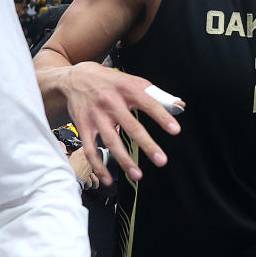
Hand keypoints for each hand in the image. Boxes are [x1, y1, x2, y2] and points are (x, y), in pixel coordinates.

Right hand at [61, 62, 181, 185]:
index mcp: (127, 89)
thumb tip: (179, 105)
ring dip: (124, 160)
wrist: (76, 78)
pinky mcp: (83, 126)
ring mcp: (96, 116)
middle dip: (147, 145)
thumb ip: (156, 94)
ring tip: (138, 175)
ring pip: (111, 141)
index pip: (149, 103)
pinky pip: (90, 150)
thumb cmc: (110, 81)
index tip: (175, 130)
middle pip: (131, 126)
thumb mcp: (132, 81)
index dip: (162, 117)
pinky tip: (108, 178)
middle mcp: (110, 102)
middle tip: (161, 160)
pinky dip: (98, 166)